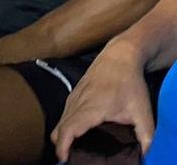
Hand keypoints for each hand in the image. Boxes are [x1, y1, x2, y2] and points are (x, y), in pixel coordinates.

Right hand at [52, 40, 153, 160]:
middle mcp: (76, 103)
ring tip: (72, 151)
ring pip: (60, 120)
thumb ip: (146, 137)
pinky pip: (63, 113)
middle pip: (59, 128)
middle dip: (61, 146)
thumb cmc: (130, 83)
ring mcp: (73, 97)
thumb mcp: (142, 112)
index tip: (63, 160)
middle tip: (70, 160)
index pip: (68, 130)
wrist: (119, 55)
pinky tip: (76, 134)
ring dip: (62, 136)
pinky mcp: (74, 93)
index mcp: (90, 109)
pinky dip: (65, 126)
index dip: (62, 147)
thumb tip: (149, 157)